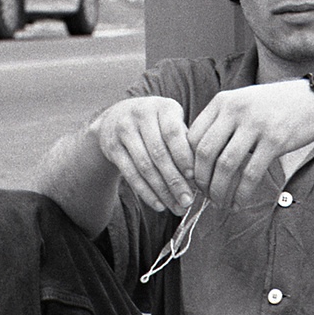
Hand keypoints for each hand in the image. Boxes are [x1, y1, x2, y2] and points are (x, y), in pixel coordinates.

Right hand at [93, 96, 196, 213]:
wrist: (117, 117)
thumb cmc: (157, 124)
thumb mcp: (172, 123)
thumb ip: (186, 143)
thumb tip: (202, 175)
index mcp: (163, 107)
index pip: (173, 133)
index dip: (183, 157)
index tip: (194, 178)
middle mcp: (141, 114)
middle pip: (158, 153)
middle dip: (175, 181)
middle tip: (188, 201)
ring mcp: (123, 130)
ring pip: (144, 166)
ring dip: (162, 191)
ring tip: (177, 208)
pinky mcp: (111, 146)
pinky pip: (130, 174)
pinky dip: (146, 192)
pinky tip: (159, 205)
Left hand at [187, 80, 313, 207]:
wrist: (313, 100)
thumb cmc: (273, 107)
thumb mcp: (242, 103)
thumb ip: (221, 122)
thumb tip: (196, 158)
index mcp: (223, 101)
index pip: (193, 136)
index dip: (188, 162)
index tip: (193, 179)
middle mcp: (236, 110)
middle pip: (205, 152)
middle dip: (201, 180)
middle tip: (204, 195)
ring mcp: (256, 124)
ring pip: (226, 165)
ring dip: (219, 190)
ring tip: (220, 203)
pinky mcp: (275, 140)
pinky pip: (250, 174)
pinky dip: (241, 193)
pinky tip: (239, 203)